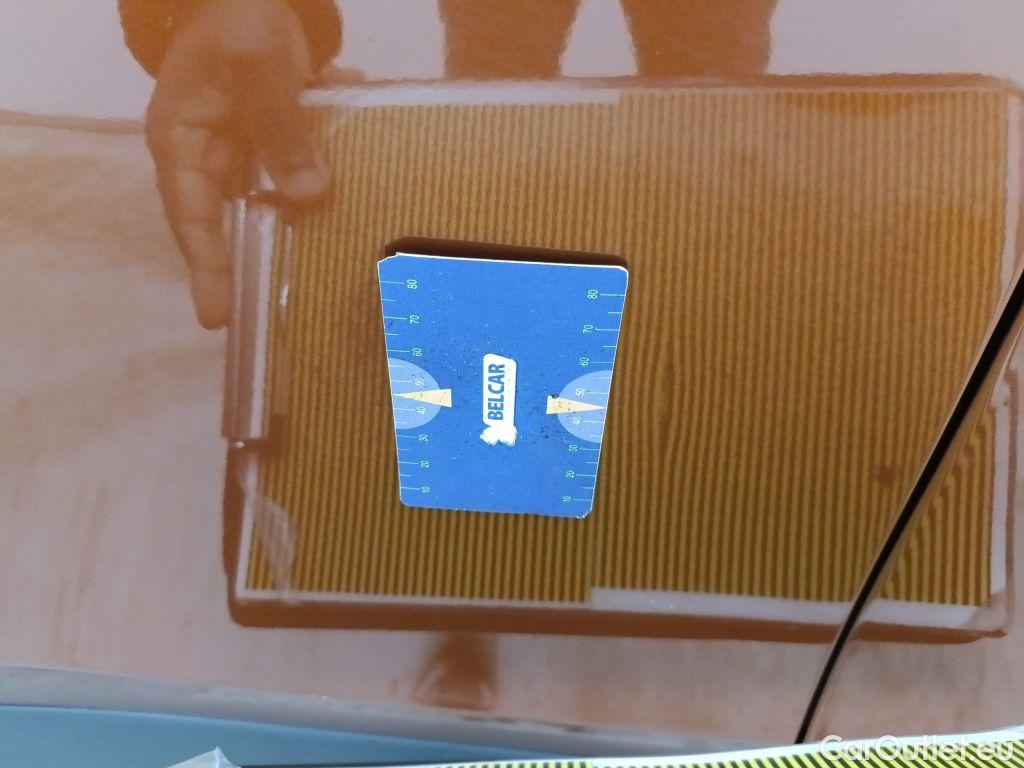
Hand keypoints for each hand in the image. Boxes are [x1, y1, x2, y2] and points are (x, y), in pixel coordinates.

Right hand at [146, 0, 326, 328]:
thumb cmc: (238, 18)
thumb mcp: (258, 65)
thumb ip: (282, 128)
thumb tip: (308, 195)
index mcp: (183, 141)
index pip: (191, 216)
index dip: (206, 267)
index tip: (217, 316)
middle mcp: (208, 156)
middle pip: (230, 223)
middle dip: (256, 265)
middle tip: (275, 319)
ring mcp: (242, 152)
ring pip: (271, 205)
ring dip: (302, 228)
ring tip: (330, 271)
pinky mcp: (274, 144)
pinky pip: (298, 174)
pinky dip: (325, 179)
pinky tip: (360, 184)